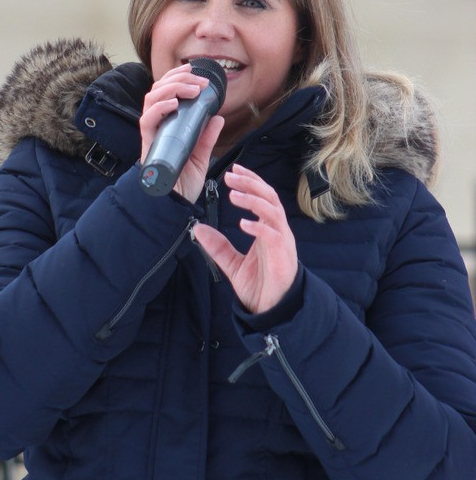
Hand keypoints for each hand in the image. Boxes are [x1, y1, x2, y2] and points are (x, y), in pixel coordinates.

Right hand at [140, 64, 223, 202]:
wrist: (173, 205)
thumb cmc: (182, 183)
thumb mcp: (201, 156)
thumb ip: (207, 136)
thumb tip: (217, 116)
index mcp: (168, 125)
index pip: (166, 92)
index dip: (178, 77)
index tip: (196, 72)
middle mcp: (157, 126)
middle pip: (158, 90)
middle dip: (178, 79)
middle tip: (200, 81)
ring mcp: (151, 134)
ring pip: (151, 99)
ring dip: (172, 88)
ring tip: (192, 90)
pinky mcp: (148, 144)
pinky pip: (147, 120)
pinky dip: (160, 108)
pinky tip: (175, 104)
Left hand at [192, 165, 297, 313]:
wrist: (273, 310)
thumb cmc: (259, 285)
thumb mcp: (232, 263)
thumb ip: (217, 246)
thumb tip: (197, 229)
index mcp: (267, 228)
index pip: (262, 196)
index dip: (250, 181)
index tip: (233, 170)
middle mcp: (277, 230)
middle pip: (268, 197)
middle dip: (250, 183)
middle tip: (230, 175)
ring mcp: (282, 242)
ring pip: (272, 211)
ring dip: (253, 200)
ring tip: (234, 194)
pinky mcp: (282, 256)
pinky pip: (273, 236)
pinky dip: (258, 227)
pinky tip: (244, 222)